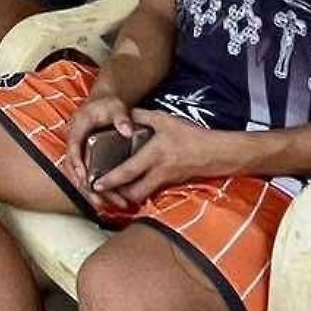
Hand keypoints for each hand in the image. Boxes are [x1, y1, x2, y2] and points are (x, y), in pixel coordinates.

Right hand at [63, 89, 136, 195]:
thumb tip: (127, 131)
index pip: (73, 147)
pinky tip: (108, 200)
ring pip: (79, 176)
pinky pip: (85, 176)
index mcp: (78, 127)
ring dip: (92, 192)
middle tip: (101, 201)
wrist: (103, 103)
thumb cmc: (108, 105)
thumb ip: (121, 118)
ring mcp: (78, 151)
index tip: (84, 178)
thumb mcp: (116, 107)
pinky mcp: (84, 159)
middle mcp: (74, 141)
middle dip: (87, 187)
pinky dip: (94, 189)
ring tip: (108, 206)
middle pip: (74, 168)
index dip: (77, 164)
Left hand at [91, 110, 237, 205]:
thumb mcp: (165, 120)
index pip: (128, 171)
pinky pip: (152, 193)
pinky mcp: (171, 185)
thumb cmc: (189, 135)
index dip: (111, 180)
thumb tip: (124, 113)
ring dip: (128, 196)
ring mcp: (165, 181)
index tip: (95, 183)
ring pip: (142, 197)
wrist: (215, 152)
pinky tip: (134, 186)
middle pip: (133, 193)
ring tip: (115, 190)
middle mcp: (158, 172)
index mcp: (154, 155)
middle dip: (117, 196)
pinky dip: (141, 192)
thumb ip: (143, 116)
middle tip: (103, 192)